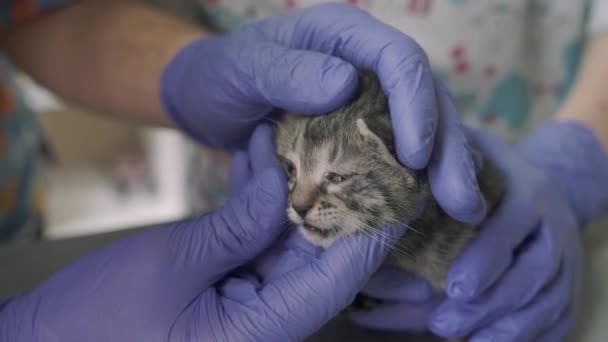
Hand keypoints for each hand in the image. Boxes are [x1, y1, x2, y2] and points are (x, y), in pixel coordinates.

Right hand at [0, 169, 402, 341]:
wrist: (52, 338)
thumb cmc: (102, 316)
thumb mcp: (174, 264)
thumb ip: (238, 227)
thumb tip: (285, 187)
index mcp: (260, 331)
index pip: (333, 282)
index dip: (370, 236)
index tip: (398, 193)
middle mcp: (265, 320)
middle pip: (319, 259)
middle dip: (337, 203)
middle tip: (357, 150)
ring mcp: (248, 302)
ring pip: (290, 244)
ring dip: (295, 194)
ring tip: (308, 139)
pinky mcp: (230, 285)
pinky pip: (258, 242)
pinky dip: (261, 205)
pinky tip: (264, 160)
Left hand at [163, 3, 484, 222]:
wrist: (206, 98)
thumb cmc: (220, 76)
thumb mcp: (242, 70)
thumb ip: (286, 72)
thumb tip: (345, 84)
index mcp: (345, 36)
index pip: (400, 60)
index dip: (417, 106)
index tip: (417, 157)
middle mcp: (366, 65)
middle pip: (425, 99)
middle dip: (448, 148)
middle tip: (462, 200)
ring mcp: (367, 100)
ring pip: (420, 129)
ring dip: (444, 169)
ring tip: (465, 210)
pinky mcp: (359, 134)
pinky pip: (395, 155)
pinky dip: (414, 181)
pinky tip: (427, 210)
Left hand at [353, 121, 607, 340]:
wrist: (535, 184)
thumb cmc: (481, 170)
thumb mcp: (461, 156)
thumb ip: (439, 172)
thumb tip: (390, 200)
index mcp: (527, 187)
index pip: (515, 220)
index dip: (487, 256)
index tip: (454, 288)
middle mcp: (554, 222)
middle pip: (534, 270)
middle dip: (490, 303)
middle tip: (442, 324)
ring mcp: (567, 256)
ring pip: (549, 299)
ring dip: (509, 327)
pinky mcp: (567, 284)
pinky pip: (559, 316)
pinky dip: (529, 335)